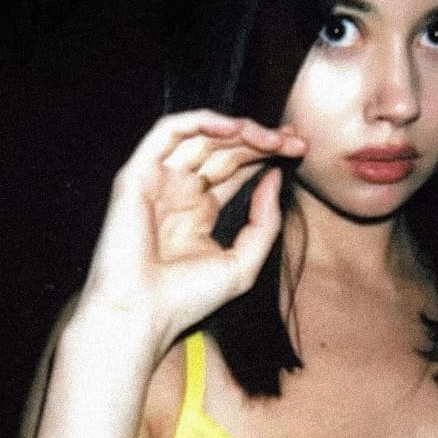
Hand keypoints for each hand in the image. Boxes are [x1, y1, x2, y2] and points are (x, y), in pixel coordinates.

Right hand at [75, 110, 306, 356]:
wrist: (142, 316)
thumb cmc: (186, 299)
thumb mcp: (242, 262)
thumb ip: (264, 222)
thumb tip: (274, 178)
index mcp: (199, 212)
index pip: (236, 169)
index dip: (267, 155)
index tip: (300, 149)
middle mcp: (178, 192)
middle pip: (223, 150)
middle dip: (261, 140)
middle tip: (295, 140)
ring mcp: (157, 181)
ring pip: (200, 136)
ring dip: (238, 129)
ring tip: (271, 137)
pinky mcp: (137, 175)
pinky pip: (167, 132)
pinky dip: (200, 121)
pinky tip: (233, 127)